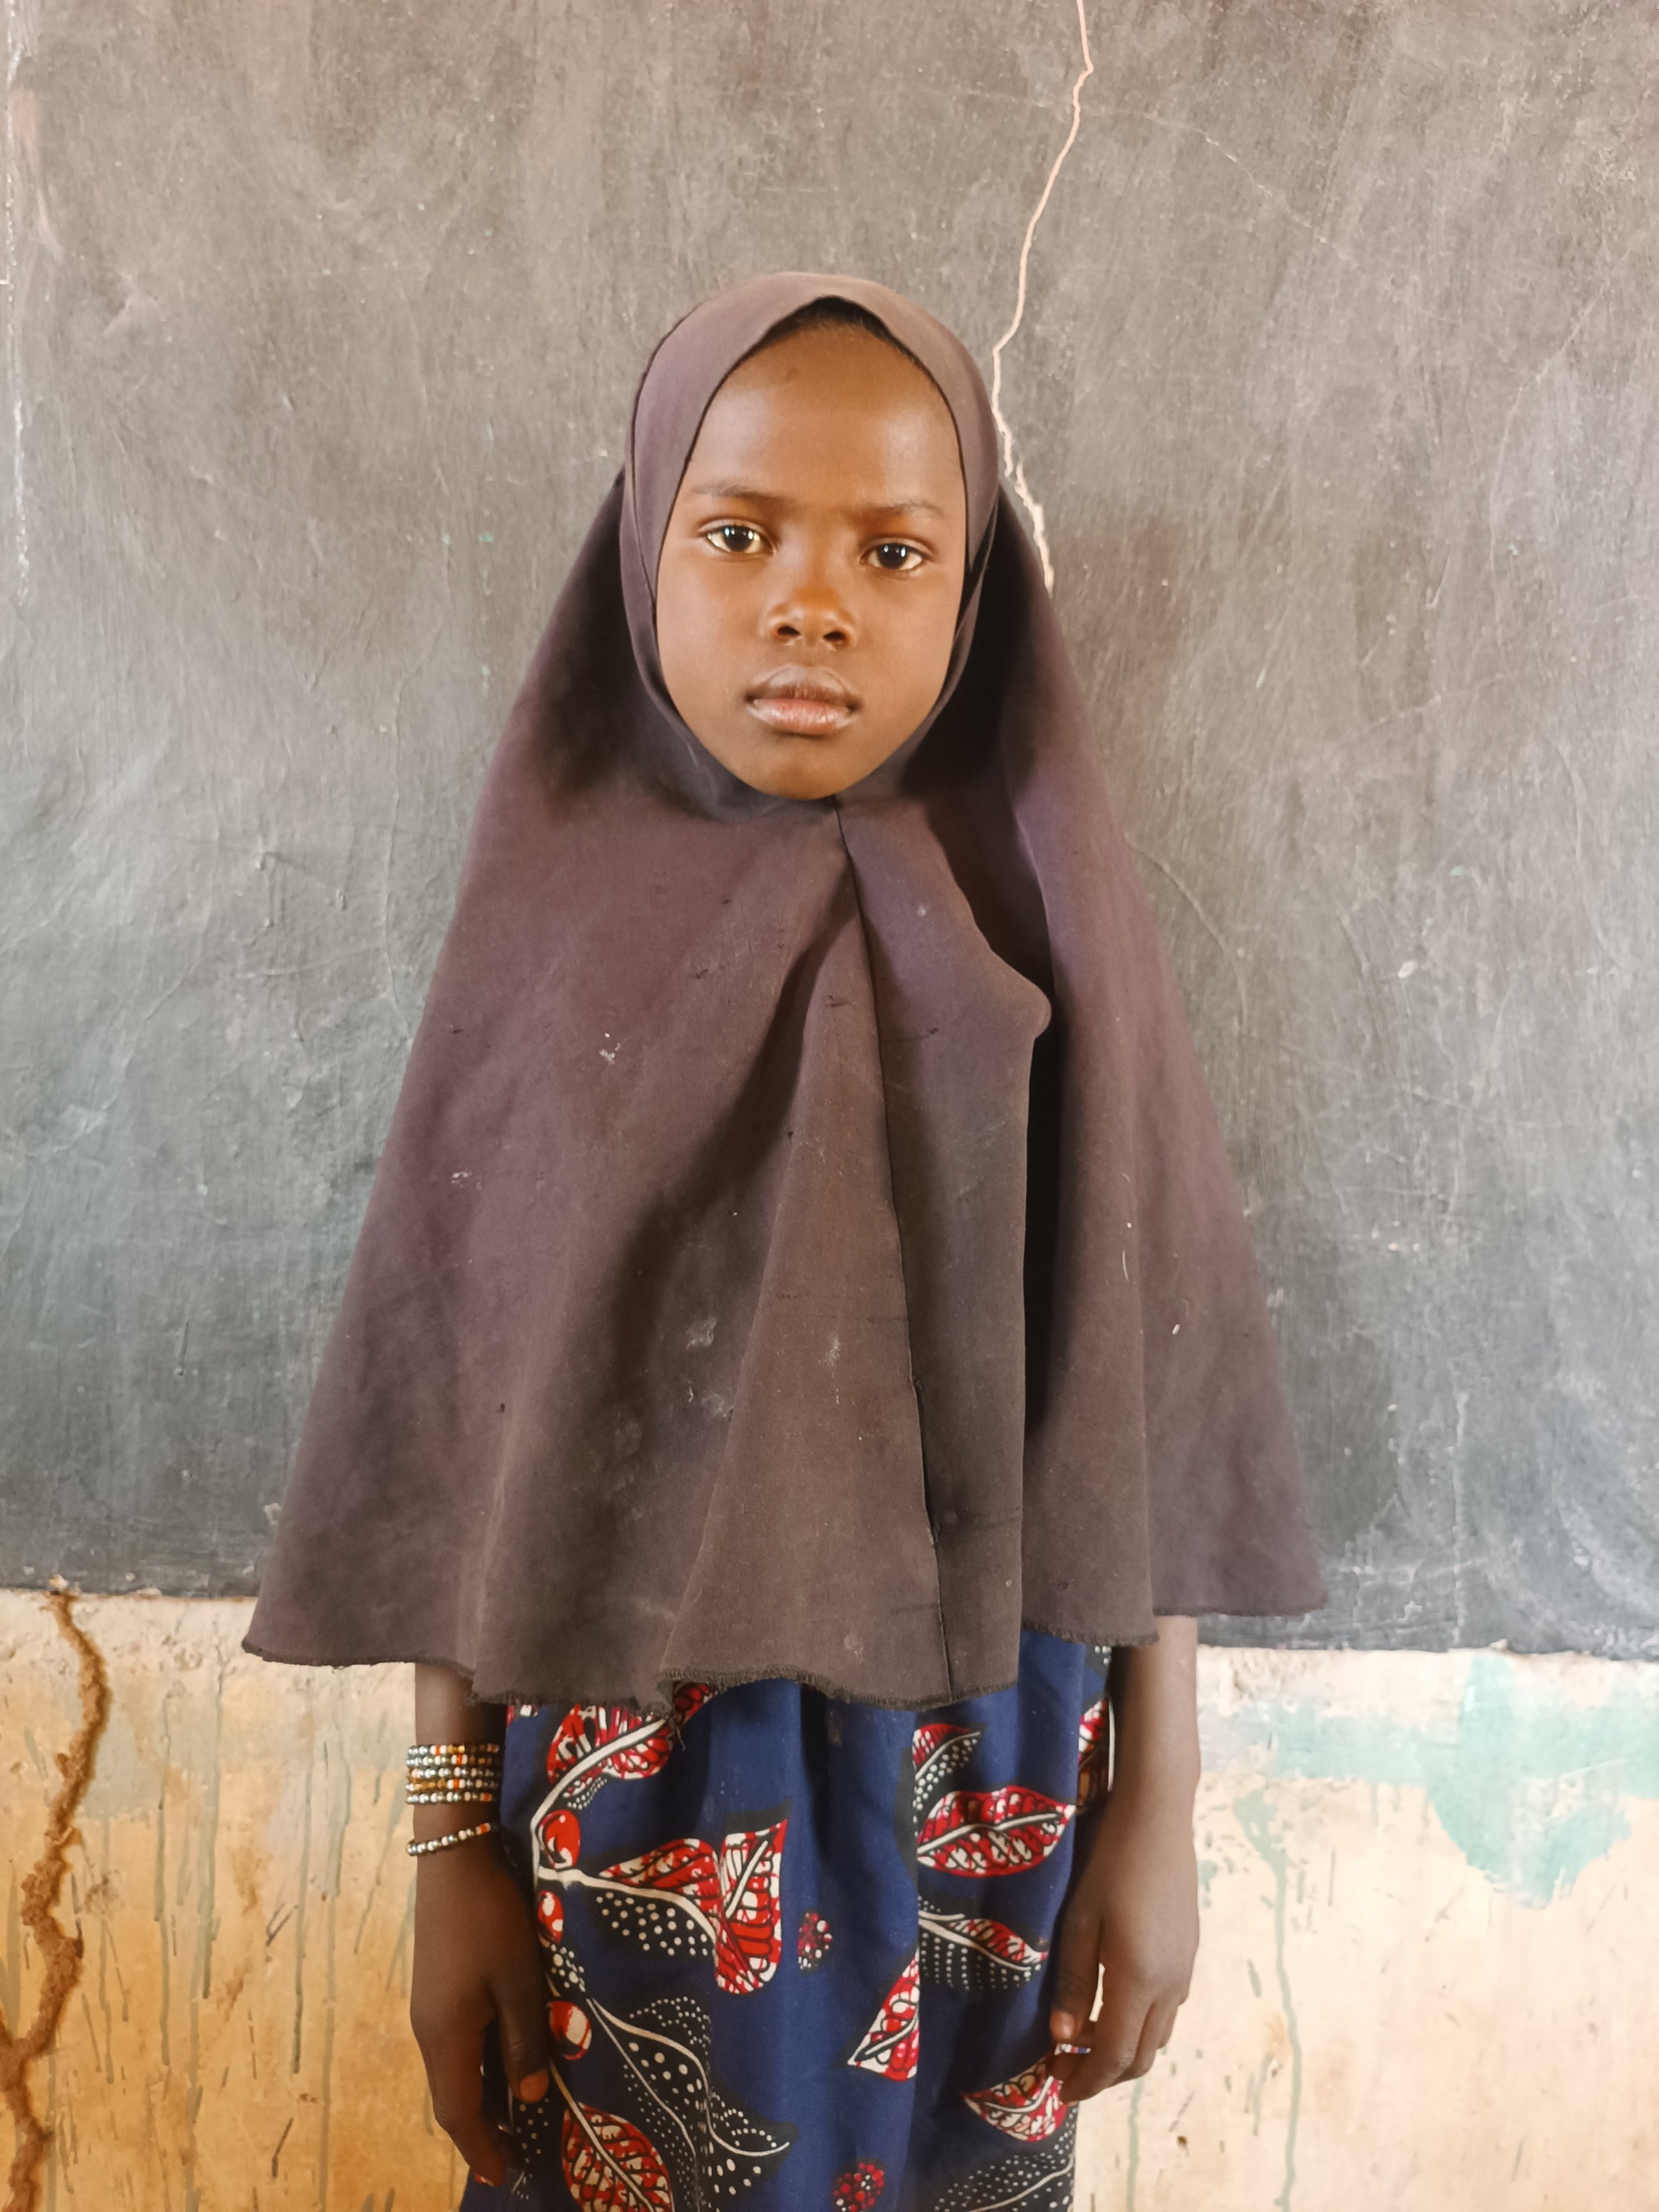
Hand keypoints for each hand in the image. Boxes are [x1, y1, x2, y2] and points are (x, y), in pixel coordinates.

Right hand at [409, 1834, 551, 2187]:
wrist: (453, 1858)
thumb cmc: (491, 1919)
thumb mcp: (520, 1981)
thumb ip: (524, 2041)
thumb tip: (526, 2098)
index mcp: (445, 2037)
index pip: (458, 2112)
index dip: (482, 2147)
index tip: (504, 2175)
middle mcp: (428, 2030)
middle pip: (450, 2096)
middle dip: (480, 2130)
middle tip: (514, 2153)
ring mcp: (428, 2007)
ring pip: (451, 2069)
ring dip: (478, 2097)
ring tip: (515, 2114)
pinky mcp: (436, 1986)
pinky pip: (453, 2043)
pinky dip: (475, 2065)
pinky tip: (501, 2059)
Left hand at [1046, 1779, 1199, 2101]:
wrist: (1156, 1816)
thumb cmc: (1107, 1863)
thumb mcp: (1078, 1923)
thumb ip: (1072, 1985)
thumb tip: (1063, 2040)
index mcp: (1138, 1981)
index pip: (1113, 2056)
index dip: (1085, 2081)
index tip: (1056, 2089)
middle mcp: (1170, 1985)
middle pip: (1140, 2056)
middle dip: (1102, 2074)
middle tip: (1063, 2068)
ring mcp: (1184, 1968)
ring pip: (1157, 2035)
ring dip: (1123, 2050)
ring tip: (1084, 2039)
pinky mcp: (1189, 1950)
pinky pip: (1167, 2007)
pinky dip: (1140, 2023)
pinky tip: (1114, 2002)